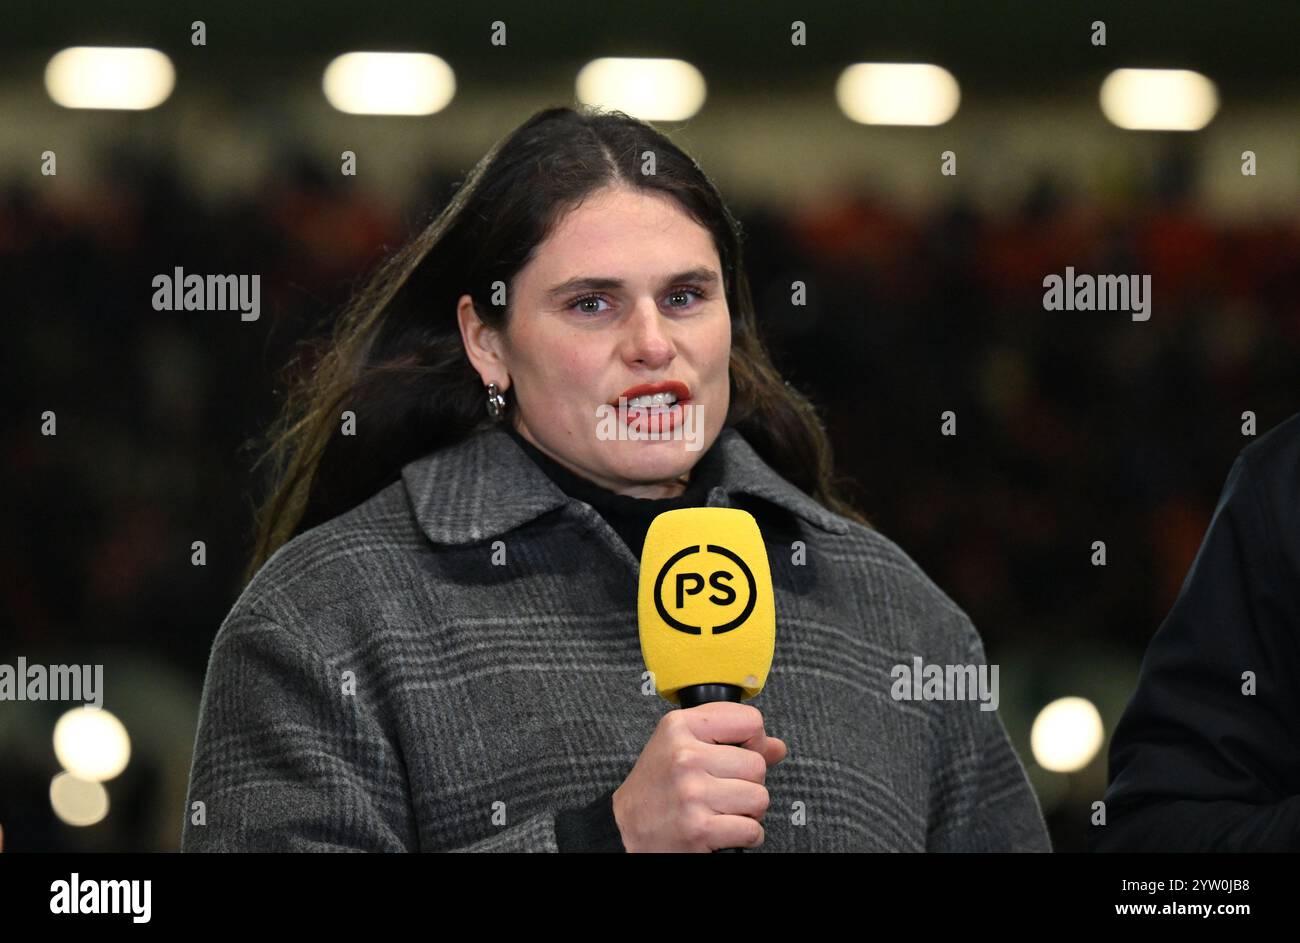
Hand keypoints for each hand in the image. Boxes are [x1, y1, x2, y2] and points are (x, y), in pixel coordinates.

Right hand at [612, 702, 787, 851]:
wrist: (625, 830)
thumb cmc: (656, 786)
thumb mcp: (680, 745)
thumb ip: (729, 738)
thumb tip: (778, 747)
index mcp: (680, 726)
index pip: (750, 720)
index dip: (754, 740)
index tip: (739, 753)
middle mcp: (685, 756)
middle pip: (758, 764)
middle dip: (749, 782)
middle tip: (724, 789)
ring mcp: (692, 793)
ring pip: (760, 797)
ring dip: (749, 811)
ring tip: (723, 810)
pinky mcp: (699, 828)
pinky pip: (752, 830)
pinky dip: (746, 836)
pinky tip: (724, 830)